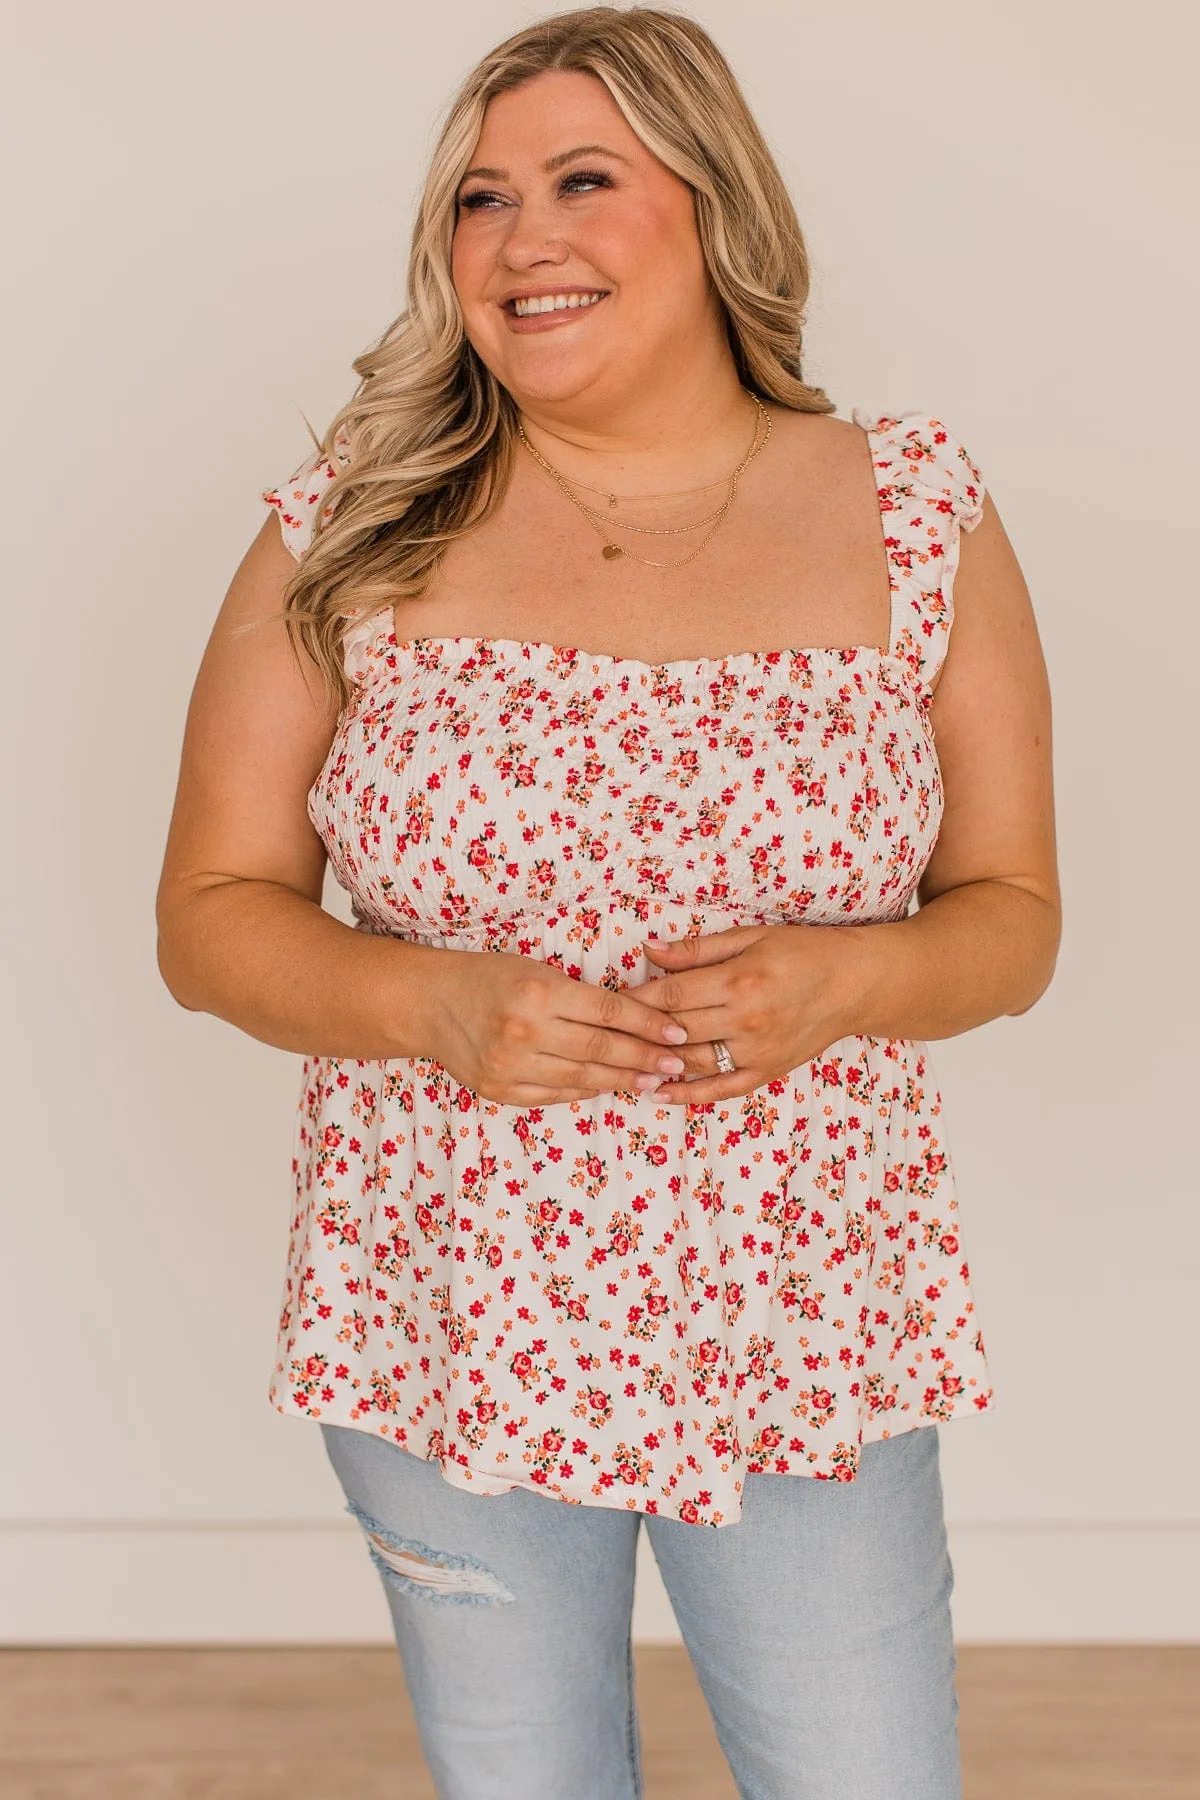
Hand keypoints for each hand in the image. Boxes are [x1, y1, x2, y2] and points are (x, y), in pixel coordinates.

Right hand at [426, 949, 691, 1105]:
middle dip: (645, 1057)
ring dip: (622, 1079)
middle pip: (601, 1049)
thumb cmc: (491, 978)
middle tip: (677, 1062)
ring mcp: (510, 1065)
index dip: (648, 1024)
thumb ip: (581, 997)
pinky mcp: (499, 1090)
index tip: (676, 1032)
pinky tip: (608, 1086)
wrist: (432, 1003)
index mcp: (539, 992)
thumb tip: (638, 1020)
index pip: (609, 1011)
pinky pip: (555, 1095)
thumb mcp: (537, 971)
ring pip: (582, 1078)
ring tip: (652, 1080)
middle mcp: (524, 1030)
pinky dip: (585, 1090)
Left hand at [631, 923, 869, 1104]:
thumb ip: (697, 949)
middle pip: (676, 1029)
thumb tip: (647, 949)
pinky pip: (721, 1089)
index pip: (672, 994)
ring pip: (692, 1061)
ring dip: (655, 1062)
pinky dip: (687, 1095)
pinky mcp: (767, 1071)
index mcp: (739, 981)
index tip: (611, 999)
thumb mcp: (750, 937)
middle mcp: (746, 1021)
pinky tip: (657, 1093)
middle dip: (638, 1029)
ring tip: (621, 1059)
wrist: (854, 983)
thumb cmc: (802, 952)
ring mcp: (757, 1051)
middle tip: (607, 1029)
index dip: (636, 998)